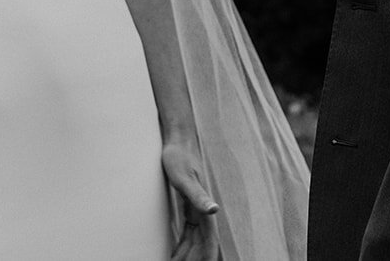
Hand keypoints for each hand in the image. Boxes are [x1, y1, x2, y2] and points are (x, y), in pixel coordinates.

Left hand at [162, 138, 220, 260]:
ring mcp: (196, 210)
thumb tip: (214, 210)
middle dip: (194, 258)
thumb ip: (198, 195)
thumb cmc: (179, 156)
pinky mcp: (189, 208)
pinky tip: (174, 254)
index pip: (210, 240)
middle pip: (202, 244)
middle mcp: (204, 211)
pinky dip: (182, 246)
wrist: (177, 140)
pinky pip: (188, 233)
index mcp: (205, 207)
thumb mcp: (184, 177)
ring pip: (195, 241)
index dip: (208, 256)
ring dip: (188, 255)